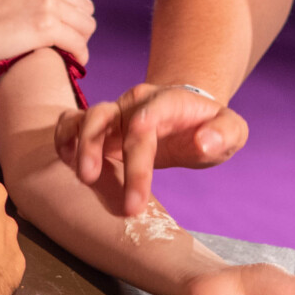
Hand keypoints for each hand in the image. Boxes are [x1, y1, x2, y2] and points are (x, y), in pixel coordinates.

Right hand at [0, 0, 95, 71]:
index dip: (75, 3)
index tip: (66, 17)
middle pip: (85, 4)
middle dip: (79, 22)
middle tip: (68, 36)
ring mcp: (47, 4)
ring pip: (87, 24)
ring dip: (81, 38)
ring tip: (70, 48)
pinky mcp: (46, 28)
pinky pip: (78, 43)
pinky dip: (79, 54)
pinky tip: (73, 61)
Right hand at [59, 83, 247, 215]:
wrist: (189, 115)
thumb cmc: (210, 128)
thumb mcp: (231, 130)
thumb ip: (224, 133)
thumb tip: (204, 142)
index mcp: (168, 101)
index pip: (151, 112)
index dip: (140, 136)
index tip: (139, 167)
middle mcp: (135, 103)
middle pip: (110, 118)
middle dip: (104, 152)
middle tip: (108, 193)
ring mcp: (115, 113)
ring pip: (87, 117)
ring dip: (80, 145)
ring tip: (84, 178)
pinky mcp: (99, 126)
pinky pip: (71, 122)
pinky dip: (63, 139)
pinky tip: (66, 162)